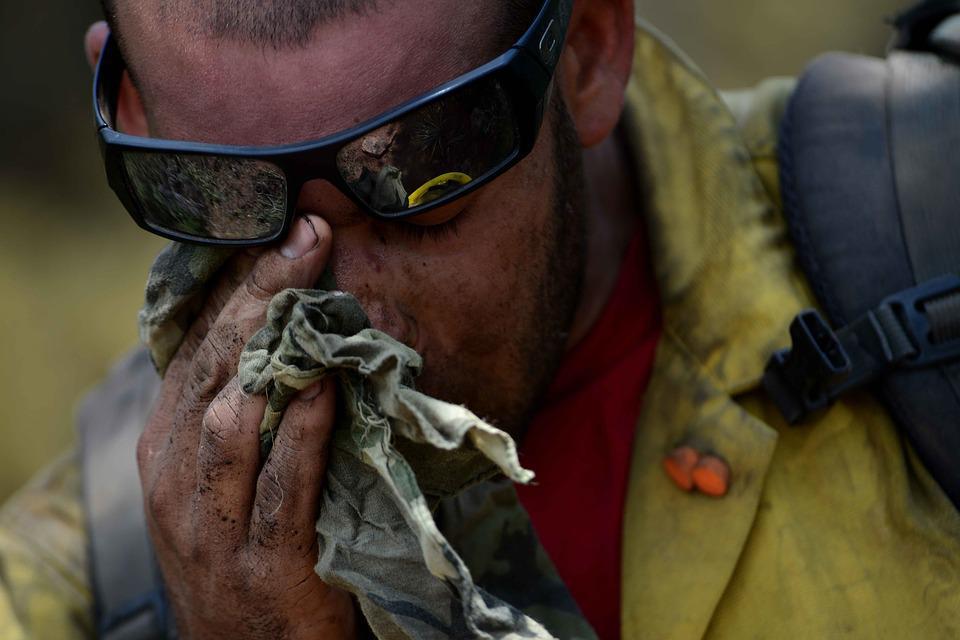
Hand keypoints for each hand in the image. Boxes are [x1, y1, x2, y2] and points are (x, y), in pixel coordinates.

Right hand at [137, 216, 356, 638]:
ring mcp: (213, 523)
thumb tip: (279, 330)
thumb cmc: (246, 547)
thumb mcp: (221, 477)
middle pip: (213, 367)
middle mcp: (177, 477)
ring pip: (232, 418)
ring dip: (274, 350)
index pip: (196, 348)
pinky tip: (324, 386)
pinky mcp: (261, 562)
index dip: (236, 287)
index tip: (281, 230)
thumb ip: (238, 411)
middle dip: (258, 295)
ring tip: (312, 288)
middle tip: (306, 234)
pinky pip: (281, 486)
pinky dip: (301, 432)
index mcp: (168, 446)